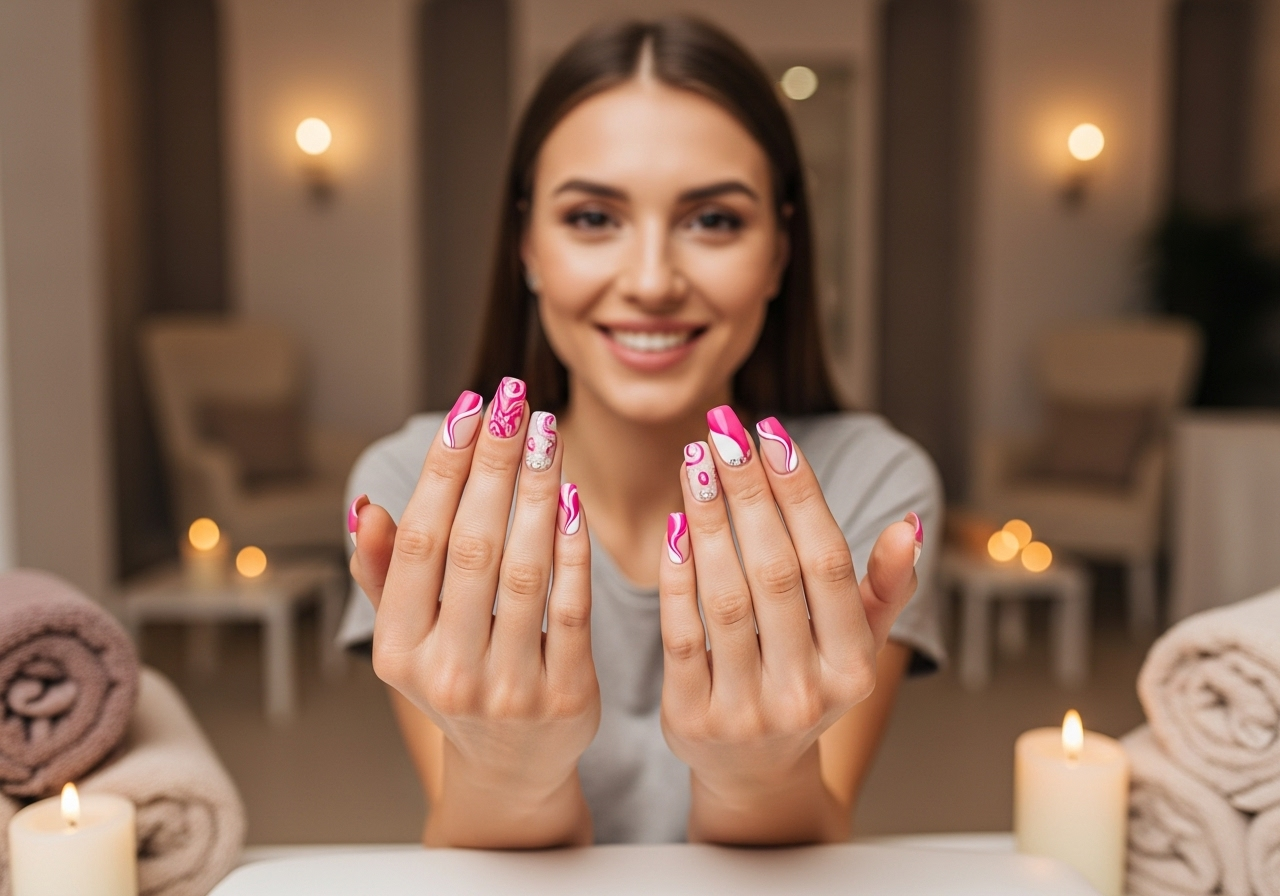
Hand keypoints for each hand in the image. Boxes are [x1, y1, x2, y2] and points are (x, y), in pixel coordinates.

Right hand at [349, 380, 598, 845]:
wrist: (512, 766)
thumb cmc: (458, 677)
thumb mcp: (406, 635)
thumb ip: (383, 572)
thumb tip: (365, 508)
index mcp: (397, 649)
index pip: (420, 541)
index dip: (444, 469)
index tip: (469, 408)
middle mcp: (446, 672)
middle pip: (473, 545)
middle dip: (495, 463)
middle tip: (515, 399)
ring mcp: (508, 689)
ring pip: (524, 569)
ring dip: (538, 490)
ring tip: (548, 431)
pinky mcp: (565, 696)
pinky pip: (573, 605)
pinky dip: (572, 546)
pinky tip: (574, 495)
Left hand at [659, 408, 921, 842]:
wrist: (753, 773)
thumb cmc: (807, 684)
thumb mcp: (856, 644)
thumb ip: (886, 587)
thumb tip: (911, 524)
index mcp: (853, 668)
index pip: (827, 562)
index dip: (799, 494)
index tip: (772, 433)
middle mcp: (806, 692)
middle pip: (775, 571)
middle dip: (747, 491)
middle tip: (723, 427)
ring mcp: (746, 709)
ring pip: (726, 597)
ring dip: (708, 519)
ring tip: (695, 459)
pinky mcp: (691, 716)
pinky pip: (682, 634)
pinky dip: (676, 576)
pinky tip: (673, 524)